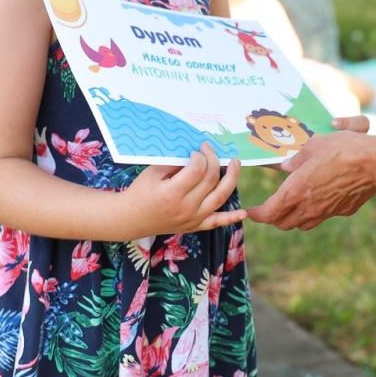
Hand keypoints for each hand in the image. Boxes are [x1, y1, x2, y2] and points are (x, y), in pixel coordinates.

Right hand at [119, 144, 244, 239]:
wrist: (131, 219)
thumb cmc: (140, 191)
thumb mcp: (153, 172)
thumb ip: (175, 162)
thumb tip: (196, 151)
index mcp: (172, 193)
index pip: (197, 170)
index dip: (200, 155)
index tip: (196, 149)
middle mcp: (186, 208)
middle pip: (211, 180)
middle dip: (214, 160)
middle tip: (211, 149)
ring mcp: (193, 219)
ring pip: (220, 197)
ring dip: (232, 179)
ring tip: (235, 164)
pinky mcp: (195, 226)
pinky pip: (217, 222)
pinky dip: (231, 218)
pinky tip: (244, 212)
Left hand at [245, 129, 375, 231]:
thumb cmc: (343, 149)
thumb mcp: (314, 145)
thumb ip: (297, 158)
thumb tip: (287, 166)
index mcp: (295, 191)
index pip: (268, 213)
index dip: (256, 215)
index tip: (250, 211)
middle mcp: (309, 207)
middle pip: (282, 223)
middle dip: (273, 217)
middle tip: (270, 207)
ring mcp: (327, 212)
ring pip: (302, 224)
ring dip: (293, 218)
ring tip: (292, 204)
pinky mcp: (343, 211)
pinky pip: (323, 216)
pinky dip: (315, 211)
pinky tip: (321, 196)